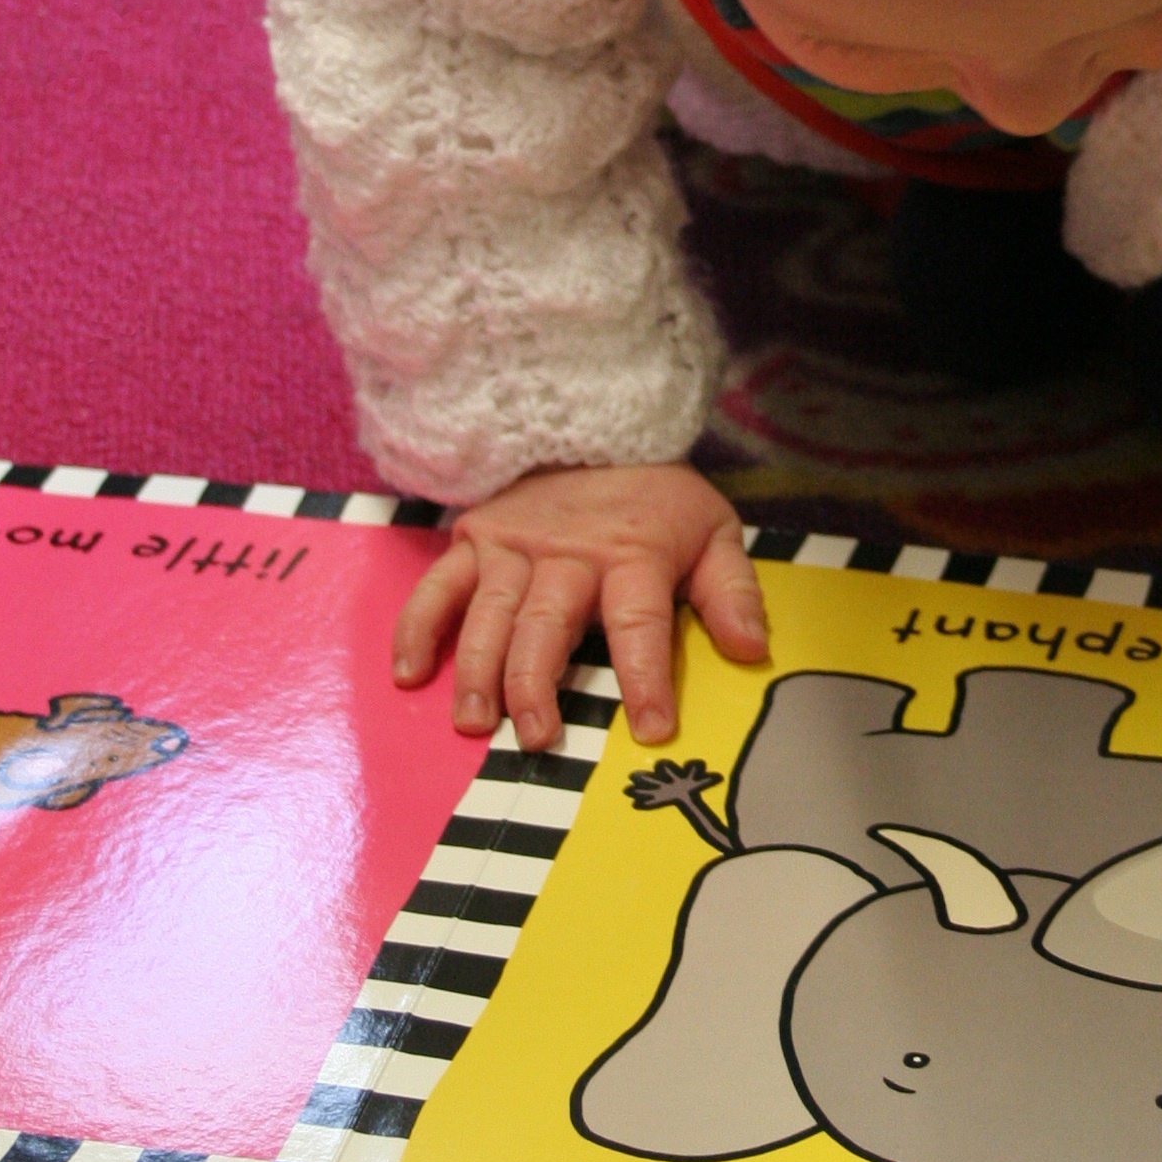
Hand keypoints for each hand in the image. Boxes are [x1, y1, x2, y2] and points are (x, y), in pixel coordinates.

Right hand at [392, 464, 767, 751]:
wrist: (597, 423)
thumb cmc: (656, 498)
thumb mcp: (712, 531)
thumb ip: (732, 592)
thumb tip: (751, 650)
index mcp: (634, 554)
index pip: (640, 622)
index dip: (645, 677)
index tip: (652, 730)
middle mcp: (568, 553)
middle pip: (547, 624)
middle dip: (537, 683)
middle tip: (536, 738)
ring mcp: (514, 546)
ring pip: (489, 614)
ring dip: (478, 670)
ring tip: (475, 723)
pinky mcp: (475, 538)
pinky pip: (437, 587)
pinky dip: (417, 628)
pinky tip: (409, 674)